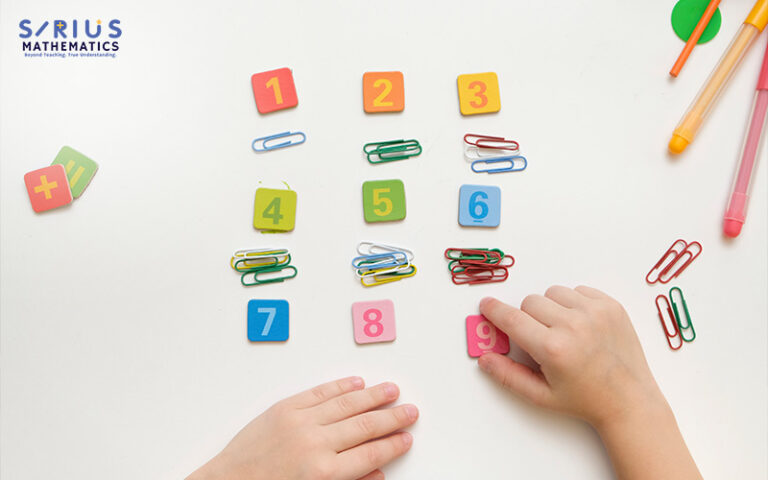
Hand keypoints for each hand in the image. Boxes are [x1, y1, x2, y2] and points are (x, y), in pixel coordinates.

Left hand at [187, 377, 417, 479]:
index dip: (393, 445)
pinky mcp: (284, 408)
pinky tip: (355, 383)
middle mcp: (316, 444)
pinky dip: (340, 386)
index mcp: (324, 473)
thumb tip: (377, 474)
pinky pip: (319, 392)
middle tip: (409, 411)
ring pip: (347, 403)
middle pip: (365, 426)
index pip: (371, 454)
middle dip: (392, 418)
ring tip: (391, 390)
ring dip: (373, 396)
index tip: (406, 438)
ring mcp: (300, 422)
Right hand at [477, 286, 663, 427]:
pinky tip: (580, 325)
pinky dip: (573, 303)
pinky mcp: (611, 306)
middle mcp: (574, 326)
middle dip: (528, 318)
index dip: (494, 310)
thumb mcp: (541, 395)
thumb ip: (508, 375)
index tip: (487, 305)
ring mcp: (595, 313)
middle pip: (530, 301)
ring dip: (551, 308)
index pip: (512, 319)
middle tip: (540, 338)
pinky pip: (577, 290)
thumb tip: (485, 358)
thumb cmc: (586, 399)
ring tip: (562, 331)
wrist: (629, 400)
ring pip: (552, 292)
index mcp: (553, 349)